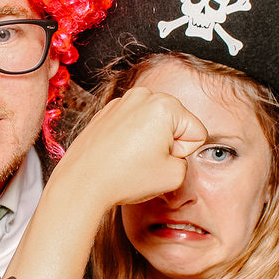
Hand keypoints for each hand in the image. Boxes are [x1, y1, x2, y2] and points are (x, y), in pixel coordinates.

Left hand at [52, 87, 207, 215]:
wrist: (82, 182)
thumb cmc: (125, 178)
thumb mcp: (175, 176)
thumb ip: (186, 160)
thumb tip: (172, 152)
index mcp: (165, 104)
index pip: (196, 132)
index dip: (184, 153)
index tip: (160, 161)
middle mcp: (143, 95)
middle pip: (176, 124)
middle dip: (167, 144)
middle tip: (145, 161)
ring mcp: (122, 102)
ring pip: (154, 125)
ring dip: (149, 142)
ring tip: (130, 159)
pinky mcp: (106, 112)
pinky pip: (133, 126)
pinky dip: (131, 139)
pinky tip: (119, 155)